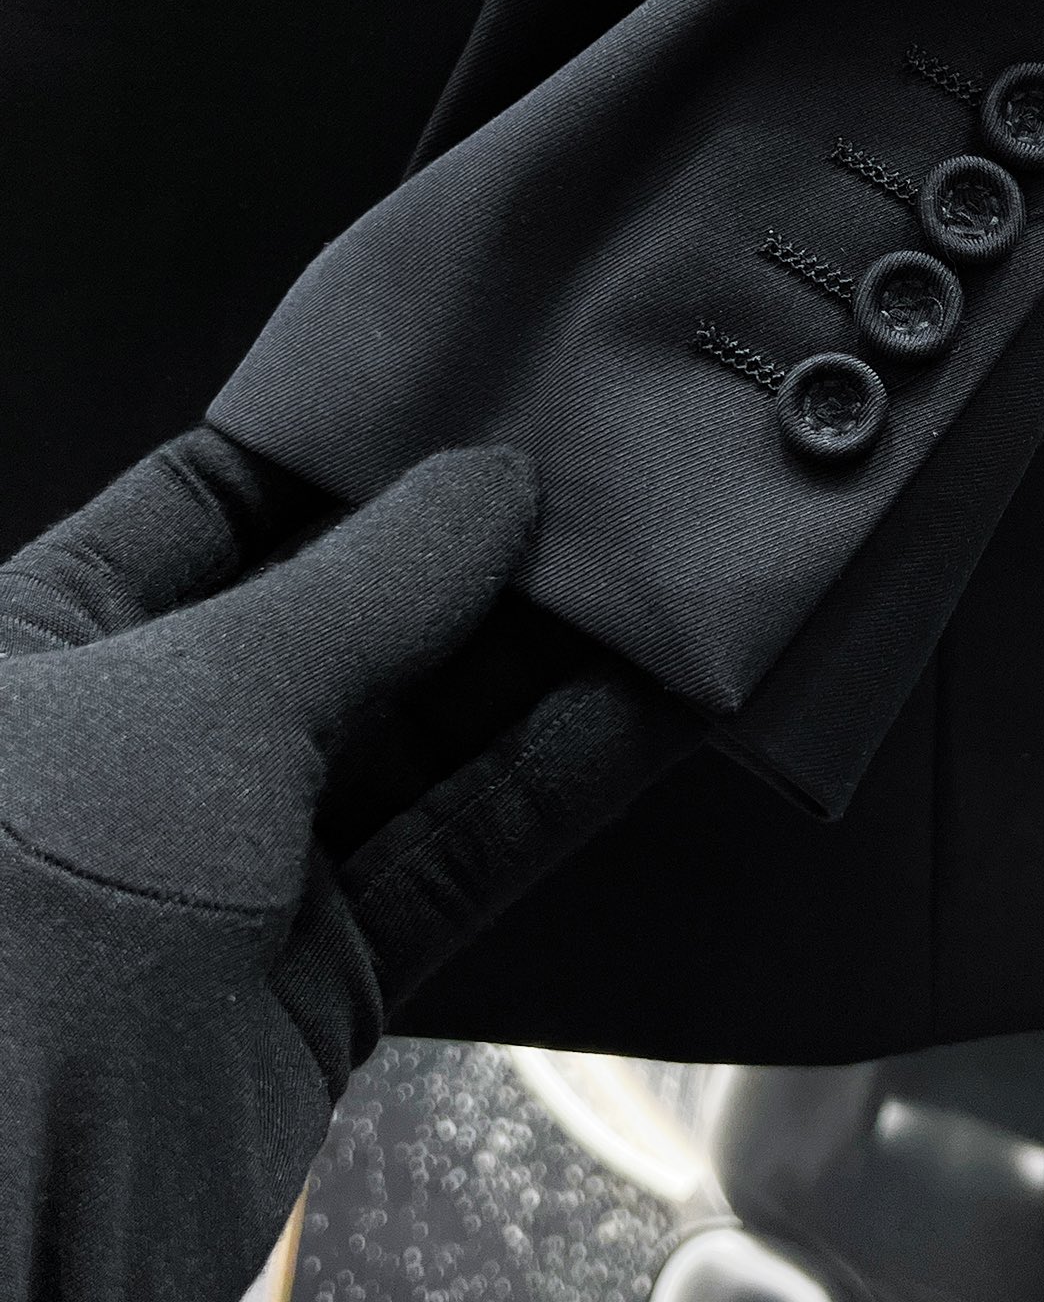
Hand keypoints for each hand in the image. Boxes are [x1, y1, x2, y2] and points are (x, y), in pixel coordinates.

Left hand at [0, 426, 697, 1300]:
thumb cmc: (12, 935)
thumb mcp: (193, 702)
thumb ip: (363, 589)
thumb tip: (486, 488)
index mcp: (46, 641)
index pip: (214, 497)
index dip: (345, 443)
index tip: (466, 393)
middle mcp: (142, 743)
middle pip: (341, 613)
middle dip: (469, 555)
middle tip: (595, 479)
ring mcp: (235, 862)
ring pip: (418, 736)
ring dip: (541, 668)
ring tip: (656, 584)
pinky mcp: (322, 974)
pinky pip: (459, 849)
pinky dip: (557, 782)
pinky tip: (647, 711)